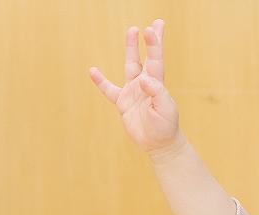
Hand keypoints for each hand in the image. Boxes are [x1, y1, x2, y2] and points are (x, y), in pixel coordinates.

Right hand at [89, 20, 181, 153]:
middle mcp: (146, 85)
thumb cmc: (166, 127)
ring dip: (130, 50)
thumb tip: (144, 80)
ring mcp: (134, 92)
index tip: (152, 29)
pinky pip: (109, 90)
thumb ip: (157, 93)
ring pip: (130, 67)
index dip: (154, 45)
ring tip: (130, 32)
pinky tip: (93, 71)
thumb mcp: (165, 110)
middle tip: (151, 25)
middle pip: (147, 58)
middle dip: (149, 42)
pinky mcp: (123, 103)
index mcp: (157, 85)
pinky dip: (101, 82)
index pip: (156, 60)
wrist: (159, 144)